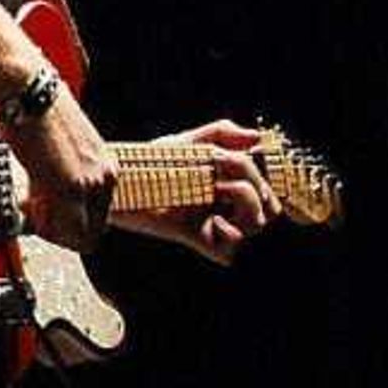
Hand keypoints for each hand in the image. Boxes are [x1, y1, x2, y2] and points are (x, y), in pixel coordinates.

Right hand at [7, 87, 117, 249]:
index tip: (50, 215)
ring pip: (76, 236)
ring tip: (32, 205)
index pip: (97, 220)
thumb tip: (50, 203)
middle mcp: (105, 178)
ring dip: (50, 229)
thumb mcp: (66, 149)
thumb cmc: (39, 113)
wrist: (29, 93)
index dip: (70, 224)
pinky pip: (61, 227)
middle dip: (61, 231)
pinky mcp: (69, 187)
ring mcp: (90, 184)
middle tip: (38, 215)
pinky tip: (28, 200)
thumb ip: (67, 177)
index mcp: (107, 168)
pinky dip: (41, 224)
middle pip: (90, 233)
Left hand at [111, 119, 283, 264]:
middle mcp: (224, 208)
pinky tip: (213, 220)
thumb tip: (256, 137)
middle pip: (269, 208)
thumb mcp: (187, 142)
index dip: (264, 178)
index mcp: (227, 186)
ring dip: (246, 202)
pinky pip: (228, 253)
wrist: (118, 176)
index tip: (237, 160)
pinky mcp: (194, 237)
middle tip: (228, 173)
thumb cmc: (151, 160)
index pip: (266, 190)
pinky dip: (230, 236)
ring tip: (219, 187)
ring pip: (256, 226)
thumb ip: (221, 134)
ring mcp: (211, 224)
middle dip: (258, 187)